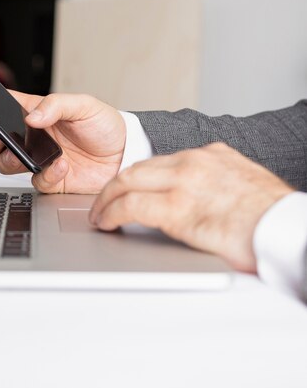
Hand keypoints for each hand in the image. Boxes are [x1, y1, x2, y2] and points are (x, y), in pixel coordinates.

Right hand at [0, 91, 125, 193]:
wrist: (126, 155)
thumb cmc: (106, 126)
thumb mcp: (84, 105)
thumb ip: (56, 105)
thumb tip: (32, 116)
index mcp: (40, 113)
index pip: (9, 107)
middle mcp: (36, 137)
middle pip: (0, 139)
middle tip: (2, 139)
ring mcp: (42, 159)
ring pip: (9, 163)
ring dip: (14, 160)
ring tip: (31, 157)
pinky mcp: (52, 180)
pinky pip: (37, 182)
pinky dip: (47, 175)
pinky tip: (62, 166)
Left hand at [89, 142, 294, 271]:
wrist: (290, 231)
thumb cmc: (272, 218)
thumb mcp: (242, 185)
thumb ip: (216, 183)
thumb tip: (201, 197)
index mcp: (210, 156)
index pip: (159, 162)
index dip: (137, 177)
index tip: (126, 188)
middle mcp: (194, 162)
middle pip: (137, 167)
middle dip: (115, 185)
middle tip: (103, 201)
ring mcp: (184, 182)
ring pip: (127, 181)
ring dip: (107, 198)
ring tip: (99, 214)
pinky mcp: (178, 208)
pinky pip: (129, 206)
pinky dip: (111, 213)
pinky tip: (106, 223)